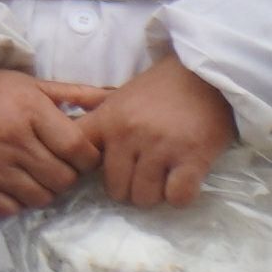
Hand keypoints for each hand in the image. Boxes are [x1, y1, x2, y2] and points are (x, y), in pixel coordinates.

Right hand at [0, 63, 104, 216]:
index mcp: (30, 111)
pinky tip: (16, 185)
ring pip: (41, 197)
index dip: (88, 158)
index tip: (82, 156)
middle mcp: (12, 140)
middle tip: (60, 166)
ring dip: (46, 191)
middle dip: (69, 176)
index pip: (77, 148)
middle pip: (63, 178)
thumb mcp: (32, 84)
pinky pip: (10, 210)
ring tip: (39, 176)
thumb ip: (76, 94)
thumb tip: (115, 98)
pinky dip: (18, 202)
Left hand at [78, 56, 238, 209]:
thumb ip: (95, 121)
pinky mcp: (193, 158)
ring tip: (166, 174)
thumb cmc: (161, 88)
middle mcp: (130, 134)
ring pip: (144, 198)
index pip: (79, 158)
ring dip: (156, 193)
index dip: (86, 172)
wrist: (206, 73)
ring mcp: (161, 147)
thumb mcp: (118, 98)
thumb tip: (64, 138)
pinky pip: (176, 198)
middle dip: (130, 187)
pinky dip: (180, 195)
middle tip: (146, 173)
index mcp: (108, 119)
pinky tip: (184, 178)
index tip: (101, 171)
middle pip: (115, 190)